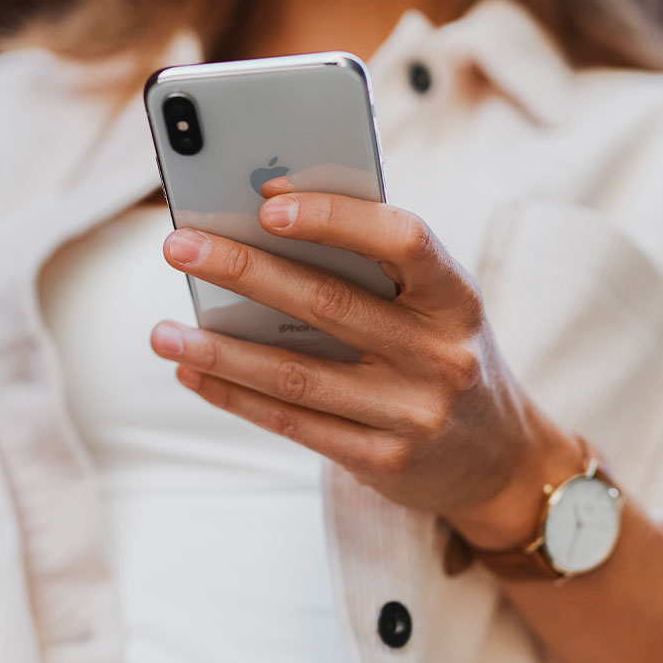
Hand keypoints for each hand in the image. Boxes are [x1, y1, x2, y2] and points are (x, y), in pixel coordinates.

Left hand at [150, 180, 581, 548]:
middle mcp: (440, 355)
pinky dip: (237, 396)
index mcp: (456, 299)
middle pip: (330, 305)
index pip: (404, 241)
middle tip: (179, 249)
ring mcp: (412, 413)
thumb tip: (274, 228)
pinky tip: (196, 374)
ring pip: (297, 375)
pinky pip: (294, 423)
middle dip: (246, 272)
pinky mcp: (383, 460)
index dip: (337, 218)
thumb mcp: (439, 309)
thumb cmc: (451, 359)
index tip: (268, 201)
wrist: (500, 459)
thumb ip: (378, 273)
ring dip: (221, 349)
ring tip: (162, 331)